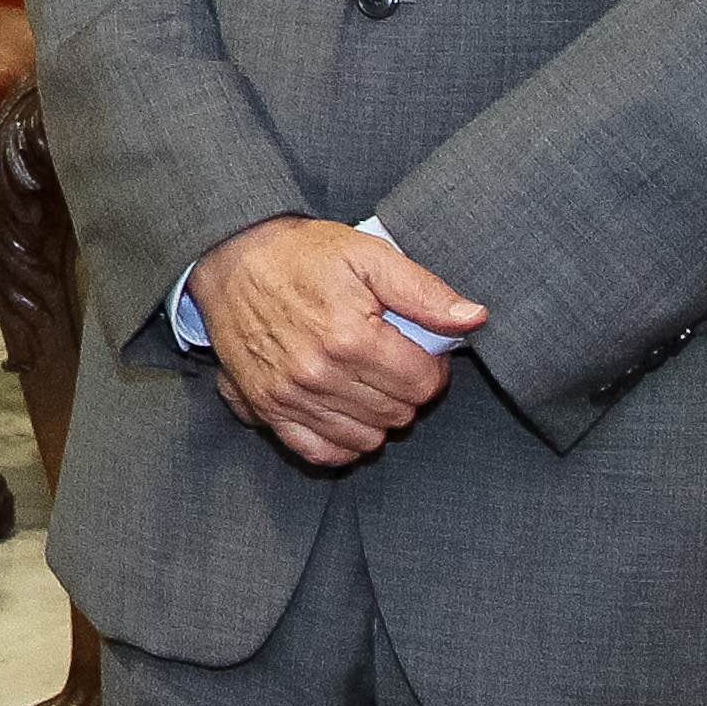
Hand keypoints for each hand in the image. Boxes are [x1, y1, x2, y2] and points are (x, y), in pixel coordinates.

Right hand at [191, 217, 484, 466]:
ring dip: (377, 415)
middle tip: (390, 359)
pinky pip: (321, 452)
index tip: (416, 346)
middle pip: (399, 413)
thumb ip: (424, 290)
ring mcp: (290, 395)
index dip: (431, 365)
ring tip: (367, 380)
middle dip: (405, 389)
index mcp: (351, 337)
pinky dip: (342, 441)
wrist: (231, 255)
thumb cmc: (302, 253)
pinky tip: (345, 412)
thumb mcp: (368, 254)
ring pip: (367, 438)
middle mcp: (319, 374)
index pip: (424, 384)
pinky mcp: (267, 407)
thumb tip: (475, 318)